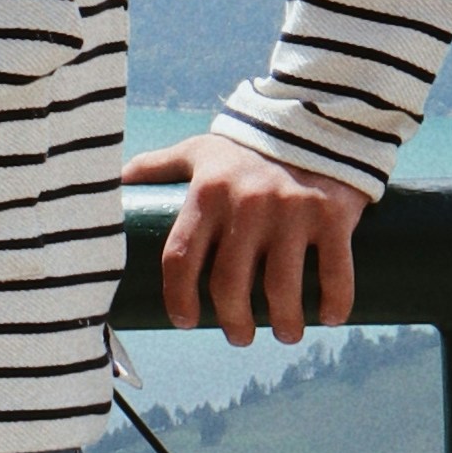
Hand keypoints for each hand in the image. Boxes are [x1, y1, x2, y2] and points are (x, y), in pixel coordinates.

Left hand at [131, 128, 363, 350]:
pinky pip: (335, 272)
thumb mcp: (199, 152)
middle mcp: (246, 204)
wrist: (314, 116)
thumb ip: (158, 166)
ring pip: (282, 288)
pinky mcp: (332, 214)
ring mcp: (291, 211)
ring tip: (285, 333)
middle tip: (240, 336)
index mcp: (207, 193)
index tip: (186, 321)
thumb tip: (115, 182)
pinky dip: (334, 304)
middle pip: (229, 284)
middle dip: (233, 322)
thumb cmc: (247, 148)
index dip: (179, 298)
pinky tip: (329, 319)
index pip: (180, 258)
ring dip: (283, 323)